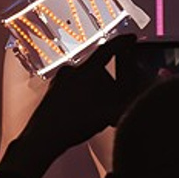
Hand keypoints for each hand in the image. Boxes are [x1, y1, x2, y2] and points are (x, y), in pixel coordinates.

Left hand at [15, 49, 131, 164]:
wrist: (42, 139)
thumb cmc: (74, 124)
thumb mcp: (108, 113)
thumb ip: (125, 102)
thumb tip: (135, 95)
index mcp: (86, 70)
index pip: (108, 49)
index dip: (122, 43)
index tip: (131, 38)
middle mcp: (71, 71)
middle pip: (98, 68)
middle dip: (109, 80)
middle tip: (117, 96)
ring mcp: (59, 81)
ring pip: (85, 79)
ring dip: (95, 89)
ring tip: (98, 110)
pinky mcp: (52, 92)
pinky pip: (73, 88)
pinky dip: (83, 96)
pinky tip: (84, 113)